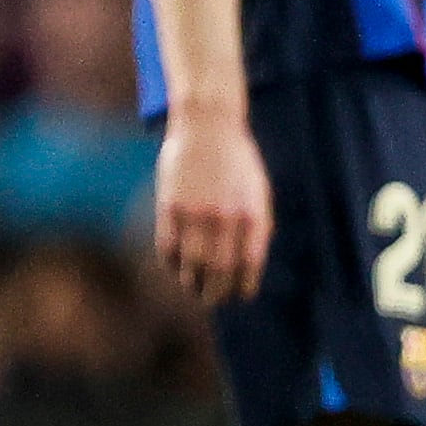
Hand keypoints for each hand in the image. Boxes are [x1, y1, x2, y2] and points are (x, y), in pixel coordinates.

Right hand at [153, 101, 271, 306]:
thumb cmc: (236, 160)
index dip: (243, 286)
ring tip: (193, 287)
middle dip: (216, 292)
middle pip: (219, 270)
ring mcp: (196, 212)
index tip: (239, 294)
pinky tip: (175, 266)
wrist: (208, 126)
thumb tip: (246, 265)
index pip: (249, 265)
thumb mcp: (258, 191)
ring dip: (192, 282)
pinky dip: (171, 262)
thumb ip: (256, 226)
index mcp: (252, 214)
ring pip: (192, 263)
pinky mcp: (170, 206)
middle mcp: (226, 217)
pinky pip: (168, 246)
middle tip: (213, 299)